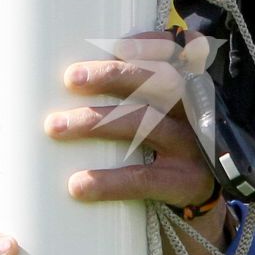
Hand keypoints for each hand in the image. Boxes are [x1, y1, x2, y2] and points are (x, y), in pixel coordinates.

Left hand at [45, 31, 232, 254]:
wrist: (199, 209)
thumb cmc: (164, 153)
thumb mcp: (160, 120)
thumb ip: (134, 96)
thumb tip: (71, 77)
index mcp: (188, 91)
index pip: (177, 57)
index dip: (152, 45)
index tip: (117, 45)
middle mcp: (195, 113)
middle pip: (160, 83)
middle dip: (115, 76)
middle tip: (73, 78)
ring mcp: (194, 148)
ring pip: (146, 124)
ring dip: (96, 121)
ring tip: (55, 126)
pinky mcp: (188, 183)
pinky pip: (144, 178)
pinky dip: (109, 181)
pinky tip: (79, 185)